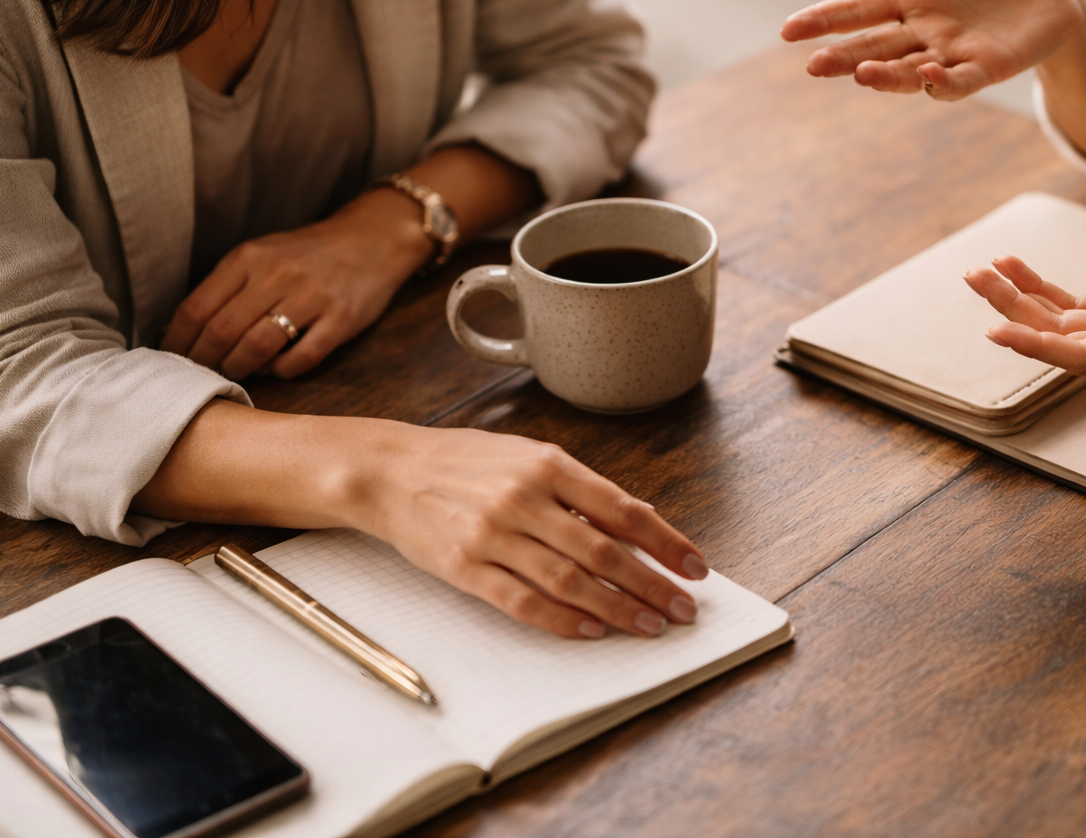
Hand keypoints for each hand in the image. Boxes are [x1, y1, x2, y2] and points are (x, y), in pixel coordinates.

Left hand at [161, 144, 542, 380]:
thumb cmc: (309, 253)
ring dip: (238, 370)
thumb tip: (186, 330)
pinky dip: (282, 371)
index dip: (177, 342)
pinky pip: (302, 358)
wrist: (374, 239)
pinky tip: (277, 369)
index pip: (196, 308)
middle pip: (222, 331)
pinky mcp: (342, 320)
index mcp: (249, 257)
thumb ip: (228, 285)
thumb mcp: (263, 254)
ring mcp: (312, 298)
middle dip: (204, 362)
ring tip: (234, 376)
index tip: (170, 360)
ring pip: (257, 347)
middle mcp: (277, 275)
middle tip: (199, 377)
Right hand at [355, 425, 707, 638]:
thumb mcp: (529, 456)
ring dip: (617, 609)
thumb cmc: (467, 462)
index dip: (665, 542)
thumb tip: (640, 519)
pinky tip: (593, 629)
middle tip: (682, 609)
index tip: (694, 567)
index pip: (622, 510)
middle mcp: (524, 499)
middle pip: (603, 553)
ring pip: (570, 582)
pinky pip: (523, 602)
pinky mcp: (465, 568)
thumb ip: (582, 489)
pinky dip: (563, 620)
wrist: (391, 471)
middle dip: (652, 585)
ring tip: (648, 626)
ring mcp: (493, 536)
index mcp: (547, 465)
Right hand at [780, 0, 1085, 99]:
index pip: (859, 9)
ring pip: (907, 71)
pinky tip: (927, 73)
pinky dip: (940, 83)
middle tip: (813, 66)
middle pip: (873, 47)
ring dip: (884, 75)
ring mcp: (950, 54)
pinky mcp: (984, 70)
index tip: (789, 30)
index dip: (824, 19)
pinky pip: (957, 83)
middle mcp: (923, 31)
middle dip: (842, 57)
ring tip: (861, 73)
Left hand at [963, 227, 1085, 373]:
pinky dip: (1050, 289)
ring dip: (1024, 296)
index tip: (996, 332)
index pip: (1083, 354)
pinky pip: (1083, 307)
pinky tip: (1021, 267)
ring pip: (1066, 320)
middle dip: (1014, 308)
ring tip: (985, 266)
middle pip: (1062, 336)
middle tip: (972, 274)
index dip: (1037, 346)